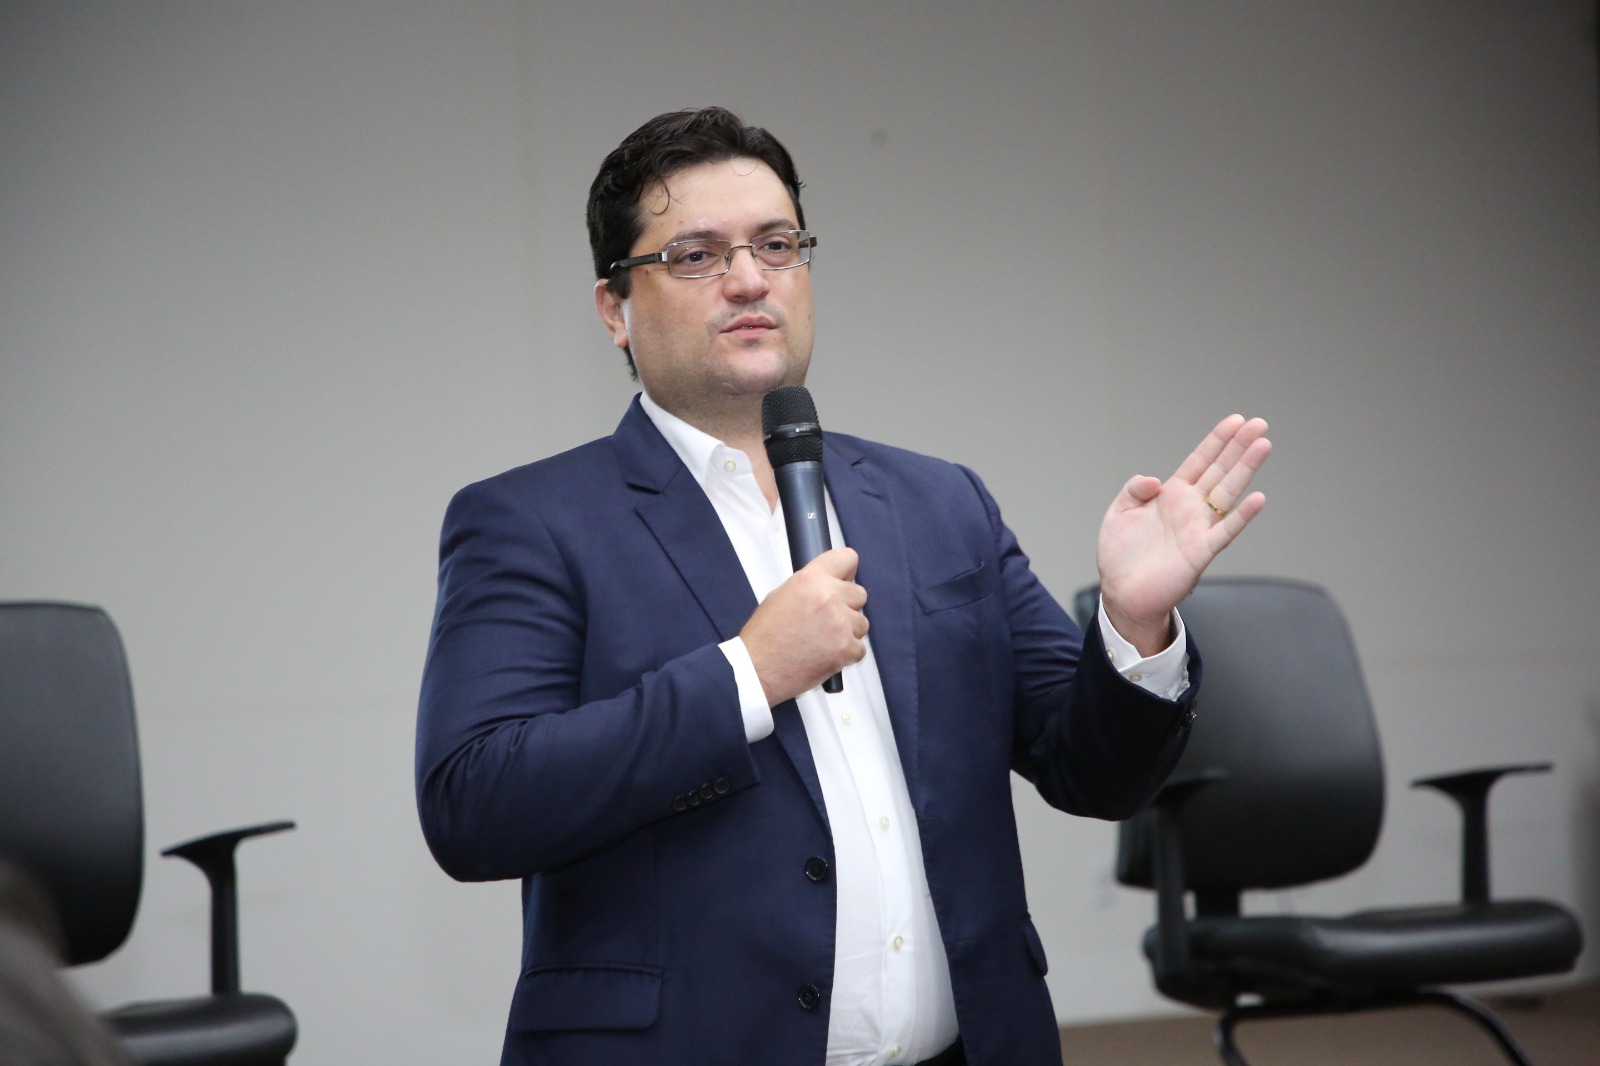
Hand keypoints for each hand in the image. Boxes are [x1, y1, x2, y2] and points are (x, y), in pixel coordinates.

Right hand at [740, 548, 868, 705]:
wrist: (756, 669)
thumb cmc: (763, 637)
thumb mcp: (780, 595)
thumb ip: (810, 586)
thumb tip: (830, 583)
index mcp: (811, 579)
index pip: (847, 558)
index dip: (847, 571)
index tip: (845, 579)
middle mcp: (828, 597)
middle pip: (859, 593)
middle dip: (846, 606)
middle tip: (826, 619)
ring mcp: (840, 624)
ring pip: (862, 623)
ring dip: (847, 631)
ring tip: (822, 640)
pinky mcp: (846, 649)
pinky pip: (860, 648)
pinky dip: (846, 654)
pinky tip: (825, 654)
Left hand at [1097, 415, 1270, 653]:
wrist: (1122, 594)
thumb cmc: (1121, 555)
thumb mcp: (1119, 513)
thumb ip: (1134, 490)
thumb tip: (1155, 480)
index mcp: (1172, 495)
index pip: (1200, 461)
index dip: (1217, 441)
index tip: (1236, 420)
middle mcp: (1190, 508)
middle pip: (1220, 471)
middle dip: (1239, 447)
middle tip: (1260, 424)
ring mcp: (1198, 528)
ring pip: (1228, 493)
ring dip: (1245, 469)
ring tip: (1263, 445)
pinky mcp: (1200, 552)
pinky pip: (1225, 531)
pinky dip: (1242, 516)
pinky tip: (1258, 498)